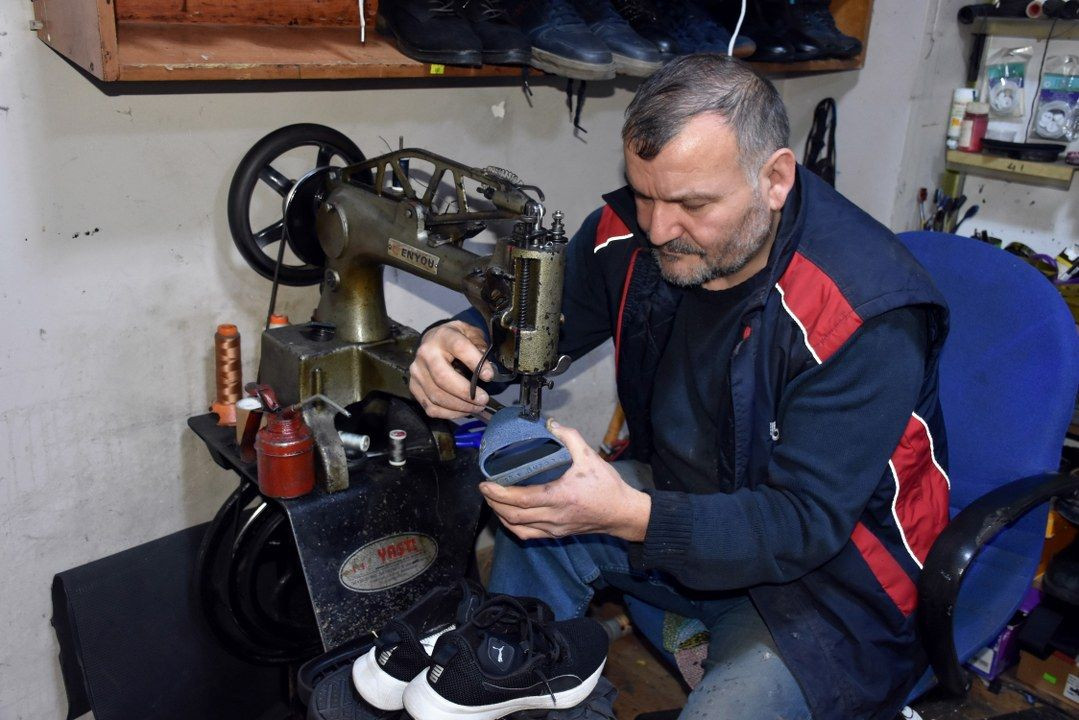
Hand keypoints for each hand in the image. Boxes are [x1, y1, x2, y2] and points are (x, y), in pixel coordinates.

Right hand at [409, 321, 493, 418]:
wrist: (432, 341)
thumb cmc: (455, 339)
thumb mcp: (471, 333)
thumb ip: (480, 346)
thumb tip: (486, 368)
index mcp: (443, 336)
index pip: (459, 348)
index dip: (475, 362)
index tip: (489, 376)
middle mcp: (426, 353)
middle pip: (443, 378)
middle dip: (465, 393)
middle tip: (483, 400)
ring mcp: (417, 372)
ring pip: (436, 396)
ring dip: (460, 406)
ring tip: (477, 407)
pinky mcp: (414, 387)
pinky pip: (431, 407)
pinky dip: (450, 413)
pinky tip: (464, 410)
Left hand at [479, 420, 651, 540]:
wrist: (621, 513)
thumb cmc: (607, 487)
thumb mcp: (589, 456)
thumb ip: (569, 437)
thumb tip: (551, 424)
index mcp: (560, 497)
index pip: (521, 499)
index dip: (499, 493)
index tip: (485, 483)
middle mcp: (554, 516)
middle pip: (513, 516)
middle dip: (493, 502)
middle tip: (484, 488)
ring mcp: (554, 528)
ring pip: (517, 528)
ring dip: (500, 514)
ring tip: (492, 499)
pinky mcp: (556, 534)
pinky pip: (527, 535)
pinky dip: (512, 526)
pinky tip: (507, 515)